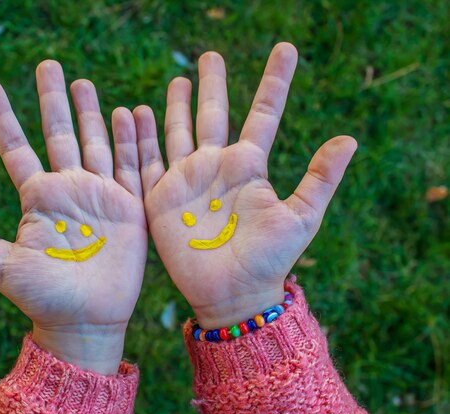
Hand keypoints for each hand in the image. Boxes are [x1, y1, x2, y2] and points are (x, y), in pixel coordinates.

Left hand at [0, 61, 146, 374]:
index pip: (16, 147)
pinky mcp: (128, 206)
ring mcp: (99, 195)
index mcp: (37, 198)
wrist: (87, 320)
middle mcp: (67, 189)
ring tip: (84, 82)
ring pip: (95, 142)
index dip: (2, 116)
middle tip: (47, 65)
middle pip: (59, 133)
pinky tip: (130, 113)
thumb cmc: (43, 297)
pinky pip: (130, 165)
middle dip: (53, 100)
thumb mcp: (2, 265)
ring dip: (91, 112)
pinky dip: (131, 140)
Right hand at [134, 43, 356, 328]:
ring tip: (178, 79)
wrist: (231, 293)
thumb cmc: (269, 260)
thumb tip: (349, 139)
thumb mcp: (300, 218)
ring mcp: (187, 180)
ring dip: (176, 106)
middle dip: (211, 85)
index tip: (286, 50)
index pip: (263, 114)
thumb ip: (320, 178)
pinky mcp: (161, 197)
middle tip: (210, 56)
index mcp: (249, 167)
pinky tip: (135, 114)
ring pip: (178, 131)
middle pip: (212, 114)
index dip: (274, 82)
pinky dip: (140, 137)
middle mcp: (217, 167)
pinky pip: (148, 160)